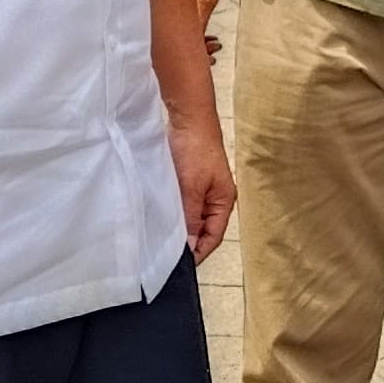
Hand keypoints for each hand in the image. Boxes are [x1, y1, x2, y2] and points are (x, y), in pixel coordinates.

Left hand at [168, 104, 236, 259]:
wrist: (189, 116)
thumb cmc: (196, 150)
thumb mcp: (192, 188)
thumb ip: (190, 218)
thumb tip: (189, 247)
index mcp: (224, 202)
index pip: (213, 237)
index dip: (198, 252)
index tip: (179, 266)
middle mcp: (215, 199)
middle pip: (202, 229)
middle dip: (187, 241)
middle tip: (165, 255)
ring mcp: (202, 190)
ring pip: (191, 217)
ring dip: (179, 226)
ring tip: (160, 238)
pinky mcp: (189, 181)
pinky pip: (182, 204)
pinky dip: (173, 211)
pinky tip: (159, 216)